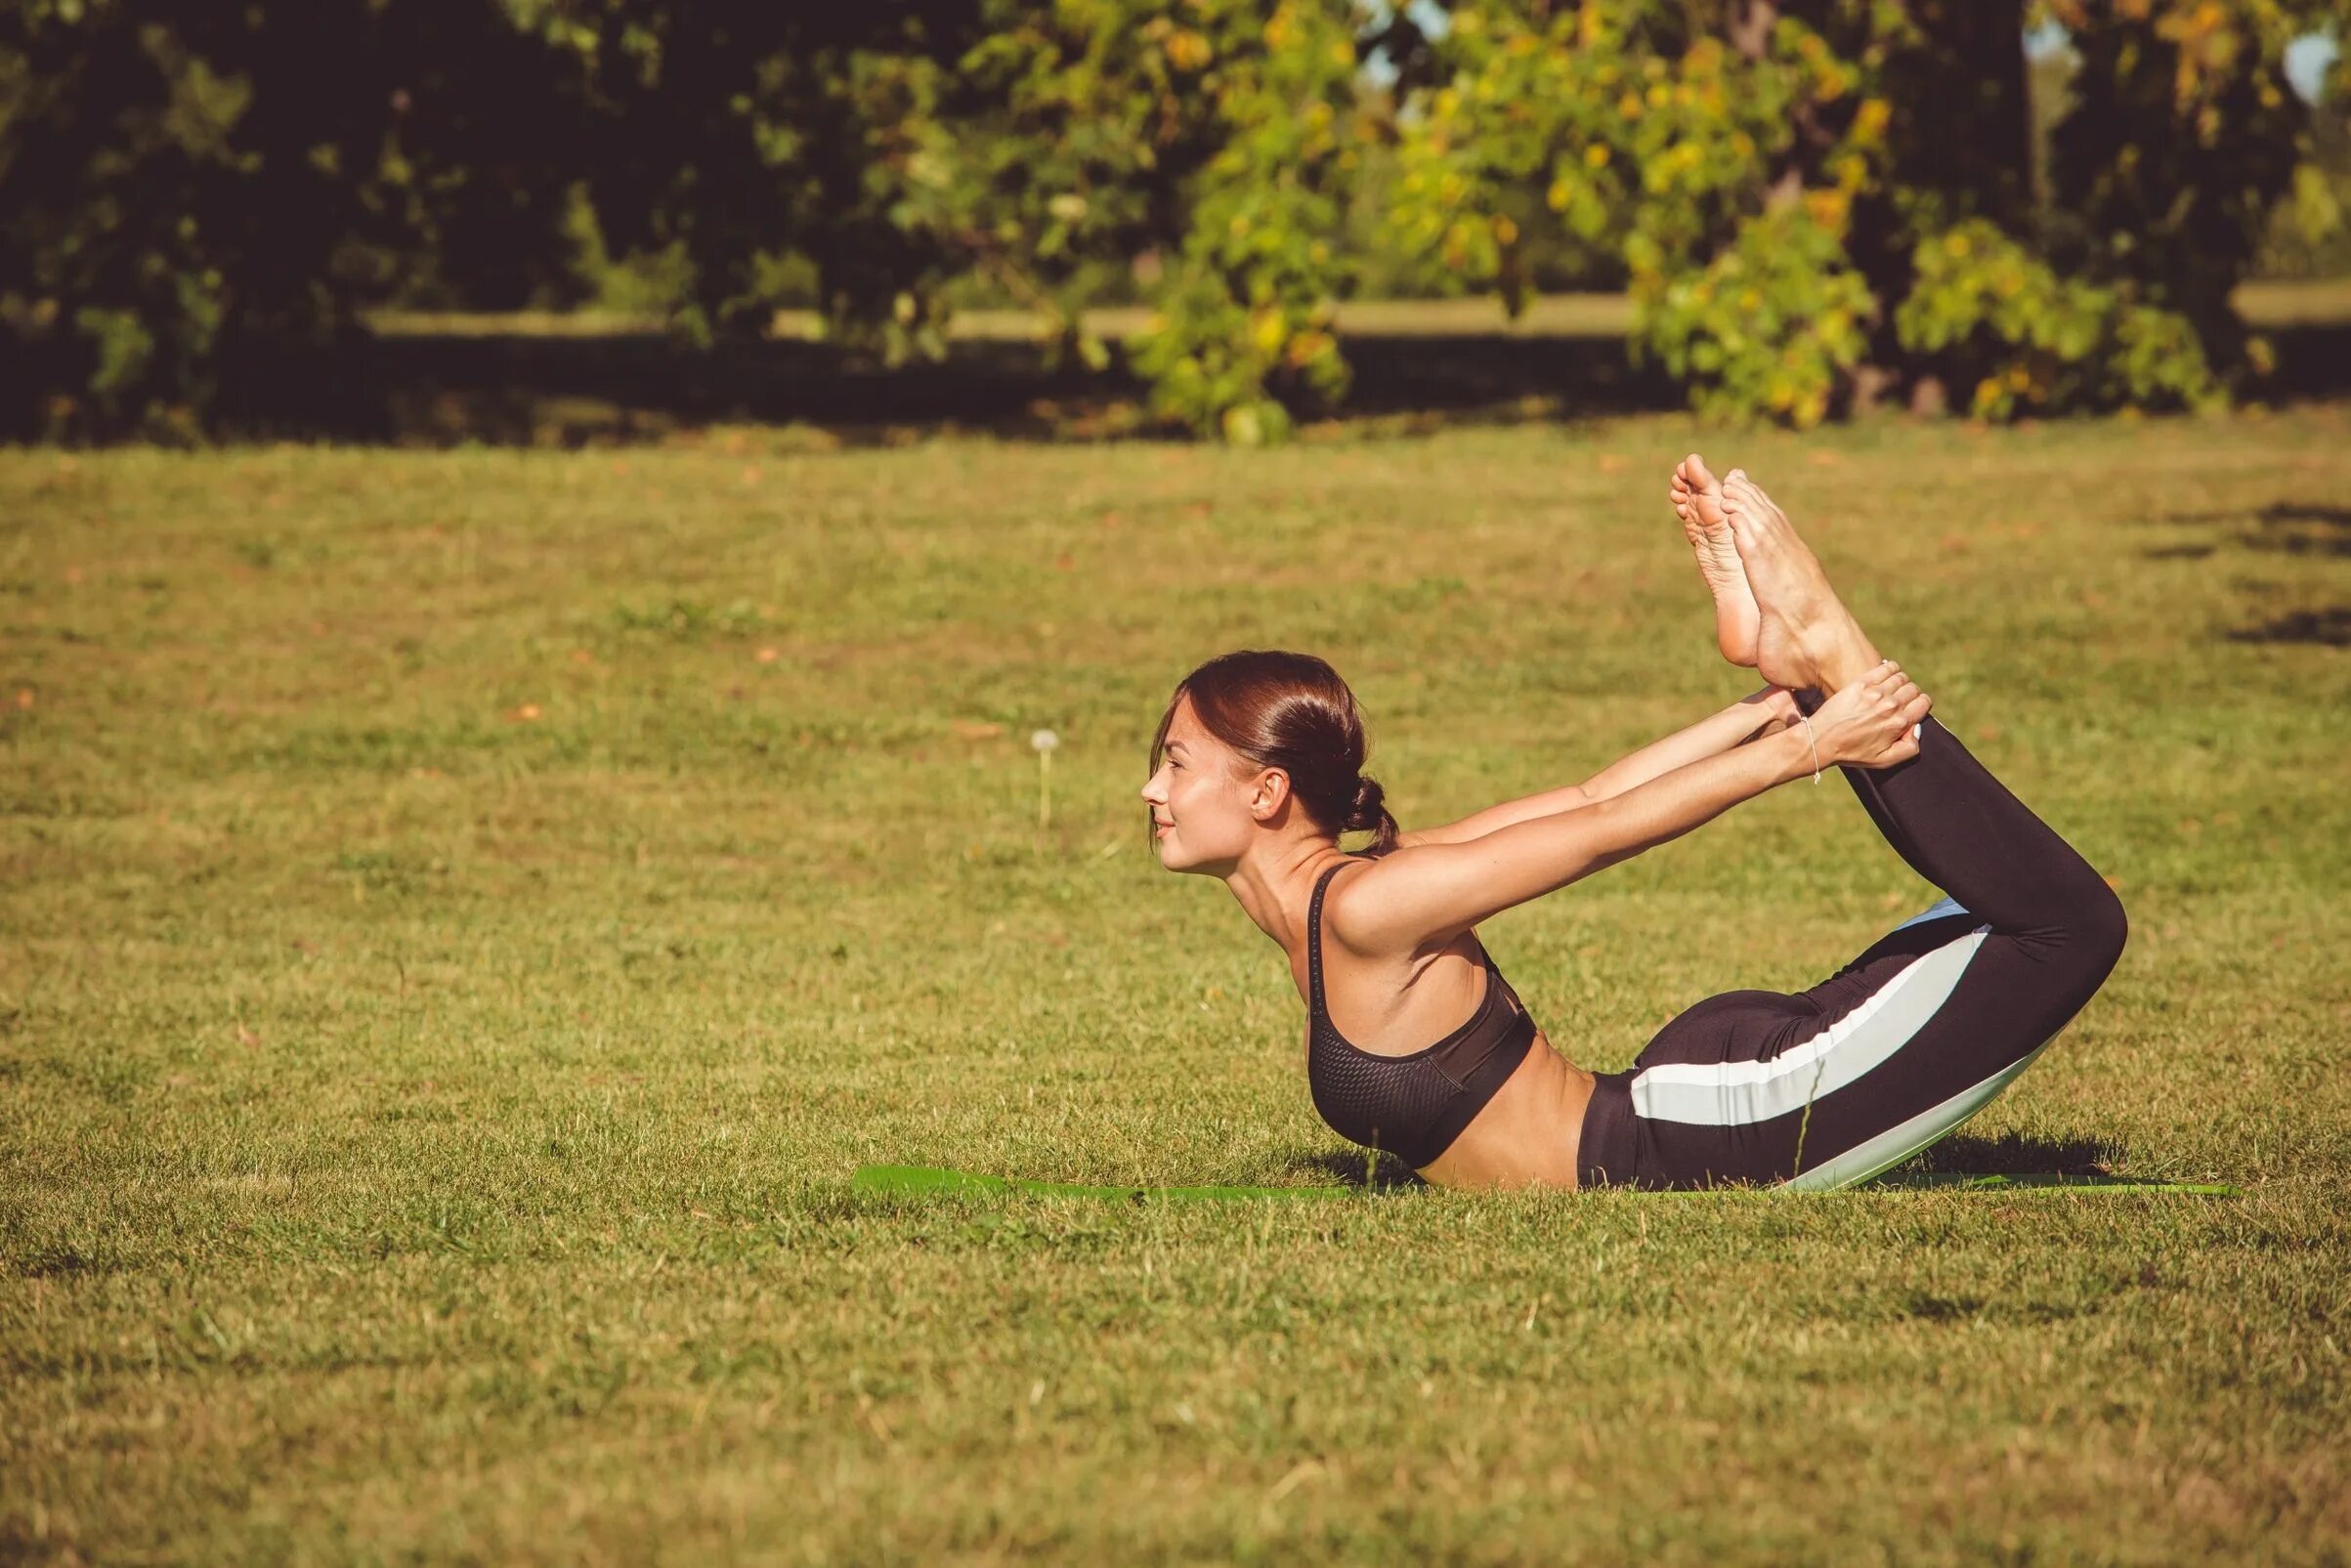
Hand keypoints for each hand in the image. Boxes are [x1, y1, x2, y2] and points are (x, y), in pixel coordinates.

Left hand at [1806, 660, 1929, 769]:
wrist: (1822, 740)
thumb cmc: (1852, 752)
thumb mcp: (1885, 761)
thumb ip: (1909, 748)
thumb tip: (1917, 728)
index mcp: (1899, 723)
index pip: (1924, 702)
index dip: (1920, 706)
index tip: (1911, 709)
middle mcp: (1890, 705)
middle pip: (1914, 689)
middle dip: (1911, 695)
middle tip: (1899, 702)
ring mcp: (1875, 693)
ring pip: (1902, 677)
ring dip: (1900, 683)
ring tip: (1891, 691)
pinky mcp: (1862, 683)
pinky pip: (1887, 667)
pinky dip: (1891, 669)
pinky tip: (1886, 677)